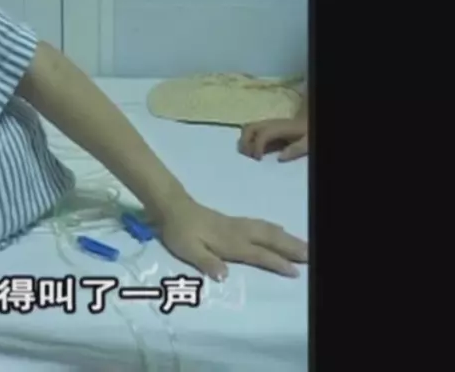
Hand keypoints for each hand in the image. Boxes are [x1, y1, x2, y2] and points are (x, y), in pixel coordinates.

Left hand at [156, 198, 307, 279]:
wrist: (172, 207)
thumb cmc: (179, 232)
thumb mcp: (187, 249)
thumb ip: (206, 262)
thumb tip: (225, 276)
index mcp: (229, 242)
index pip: (257, 254)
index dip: (276, 262)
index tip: (295, 271)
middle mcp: (238, 232)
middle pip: (269, 239)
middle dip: (291, 247)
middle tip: (311, 255)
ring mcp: (237, 225)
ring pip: (267, 230)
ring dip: (287, 238)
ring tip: (304, 245)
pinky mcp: (233, 221)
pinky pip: (261, 224)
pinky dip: (274, 229)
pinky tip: (280, 230)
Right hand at [238, 118, 307, 161]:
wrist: (308, 121)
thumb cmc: (307, 132)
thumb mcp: (307, 142)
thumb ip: (295, 149)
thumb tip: (280, 158)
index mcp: (279, 127)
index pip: (262, 135)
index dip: (256, 147)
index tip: (258, 159)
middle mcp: (270, 123)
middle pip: (249, 128)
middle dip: (244, 142)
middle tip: (248, 156)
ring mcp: (267, 123)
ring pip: (247, 127)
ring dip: (243, 140)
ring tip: (248, 154)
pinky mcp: (266, 126)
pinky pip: (251, 130)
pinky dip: (247, 139)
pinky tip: (253, 149)